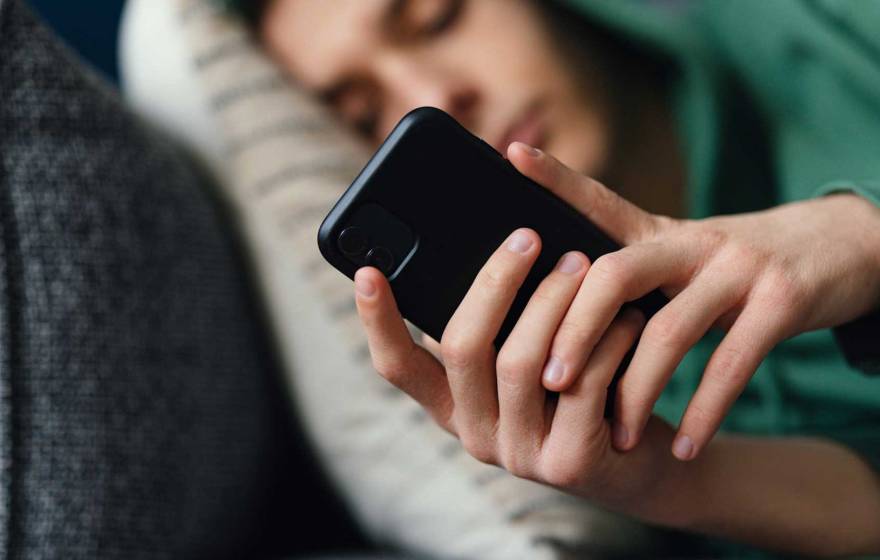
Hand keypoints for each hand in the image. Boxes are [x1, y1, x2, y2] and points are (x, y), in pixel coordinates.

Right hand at [353, 230, 681, 506]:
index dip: (378, 321)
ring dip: (555, 301)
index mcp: (453, 406)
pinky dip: (606, 339)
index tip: (368, 271)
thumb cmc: (580, 392)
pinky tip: (627, 315)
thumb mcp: (532, 360)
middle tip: (527, 236)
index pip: (397, 366)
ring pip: (522, 361)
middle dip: (495, 283)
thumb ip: (504, 326)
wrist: (640, 463)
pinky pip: (582, 382)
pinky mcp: (569, 463)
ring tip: (585, 263)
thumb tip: (493, 245)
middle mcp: (475, 435)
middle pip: (462, 347)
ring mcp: (519, 454)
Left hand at [504, 142, 879, 461]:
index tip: (511, 153)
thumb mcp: (685, 255)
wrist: (843, 246)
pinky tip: (687, 448)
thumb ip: (634, 276)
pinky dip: (705, 412)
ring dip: (636, 391)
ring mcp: (738, 267)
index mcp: (661, 232)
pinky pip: (732, 364)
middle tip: (550, 383)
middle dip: (575, 332)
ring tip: (616, 438)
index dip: (556, 177)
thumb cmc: (740, 266)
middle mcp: (692, 242)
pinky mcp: (782, 301)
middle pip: (614, 275)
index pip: (598, 201)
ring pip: (668, 330)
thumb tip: (566, 317)